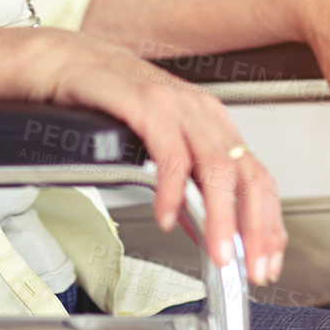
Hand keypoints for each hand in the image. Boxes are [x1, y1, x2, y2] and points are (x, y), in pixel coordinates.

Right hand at [28, 32, 286, 284]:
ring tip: (219, 255)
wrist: (61, 61)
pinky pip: (170, 155)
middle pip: (248, 175)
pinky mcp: (145, 104)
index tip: (266, 262)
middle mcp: (201, 112)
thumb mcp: (156, 142)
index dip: (268, 224)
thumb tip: (204, 226)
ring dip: (222, 218)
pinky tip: (166, 218)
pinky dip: (172, 192)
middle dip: (256, 229)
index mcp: (211, 122)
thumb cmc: (106, 99)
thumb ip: (184, 184)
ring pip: (217, 168)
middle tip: (253, 269)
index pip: (258, 178)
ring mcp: (176, 105)